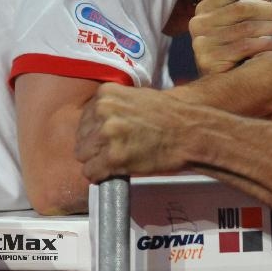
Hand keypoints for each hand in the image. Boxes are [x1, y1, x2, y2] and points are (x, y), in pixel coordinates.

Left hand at [75, 83, 194, 181]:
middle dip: (95, 147)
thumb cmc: (168, 115)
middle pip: (81, 138)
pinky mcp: (114, 157)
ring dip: (97, 161)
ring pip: (83, 156)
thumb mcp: (136, 98)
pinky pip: (91, 172)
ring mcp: (107, 134)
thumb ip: (112, 107)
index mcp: (106, 94)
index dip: (96, 131)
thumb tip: (94, 124)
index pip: (84, 118)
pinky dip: (101, 175)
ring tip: (117, 161)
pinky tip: (115, 171)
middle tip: (114, 151)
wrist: (190, 131)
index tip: (108, 137)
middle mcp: (103, 111)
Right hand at [190, 0, 271, 75]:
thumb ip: (265, 7)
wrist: (240, 89)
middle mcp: (198, 22)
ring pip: (245, 27)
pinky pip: (243, 46)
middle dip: (270, 12)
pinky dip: (266, 43)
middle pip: (242, 6)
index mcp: (206, 7)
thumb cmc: (251, 52)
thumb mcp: (253, 23)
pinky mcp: (207, 59)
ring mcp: (200, 41)